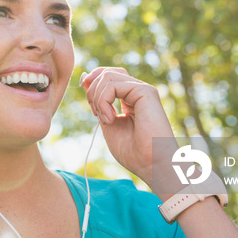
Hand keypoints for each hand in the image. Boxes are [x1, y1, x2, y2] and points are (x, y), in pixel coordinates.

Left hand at [82, 67, 176, 186]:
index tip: (86, 98)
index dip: (92, 81)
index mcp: (130, 99)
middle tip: (96, 114)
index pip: (109, 77)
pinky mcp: (145, 91)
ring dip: (97, 98)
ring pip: (107, 76)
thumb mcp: (107, 122)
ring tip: (105, 120)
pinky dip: (103, 101)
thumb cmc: (132, 151)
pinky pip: (112, 84)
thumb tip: (87, 79)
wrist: (151, 165)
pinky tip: (110, 120)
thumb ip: (99, 103)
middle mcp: (137, 91)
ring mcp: (142, 90)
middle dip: (92, 90)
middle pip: (107, 72)